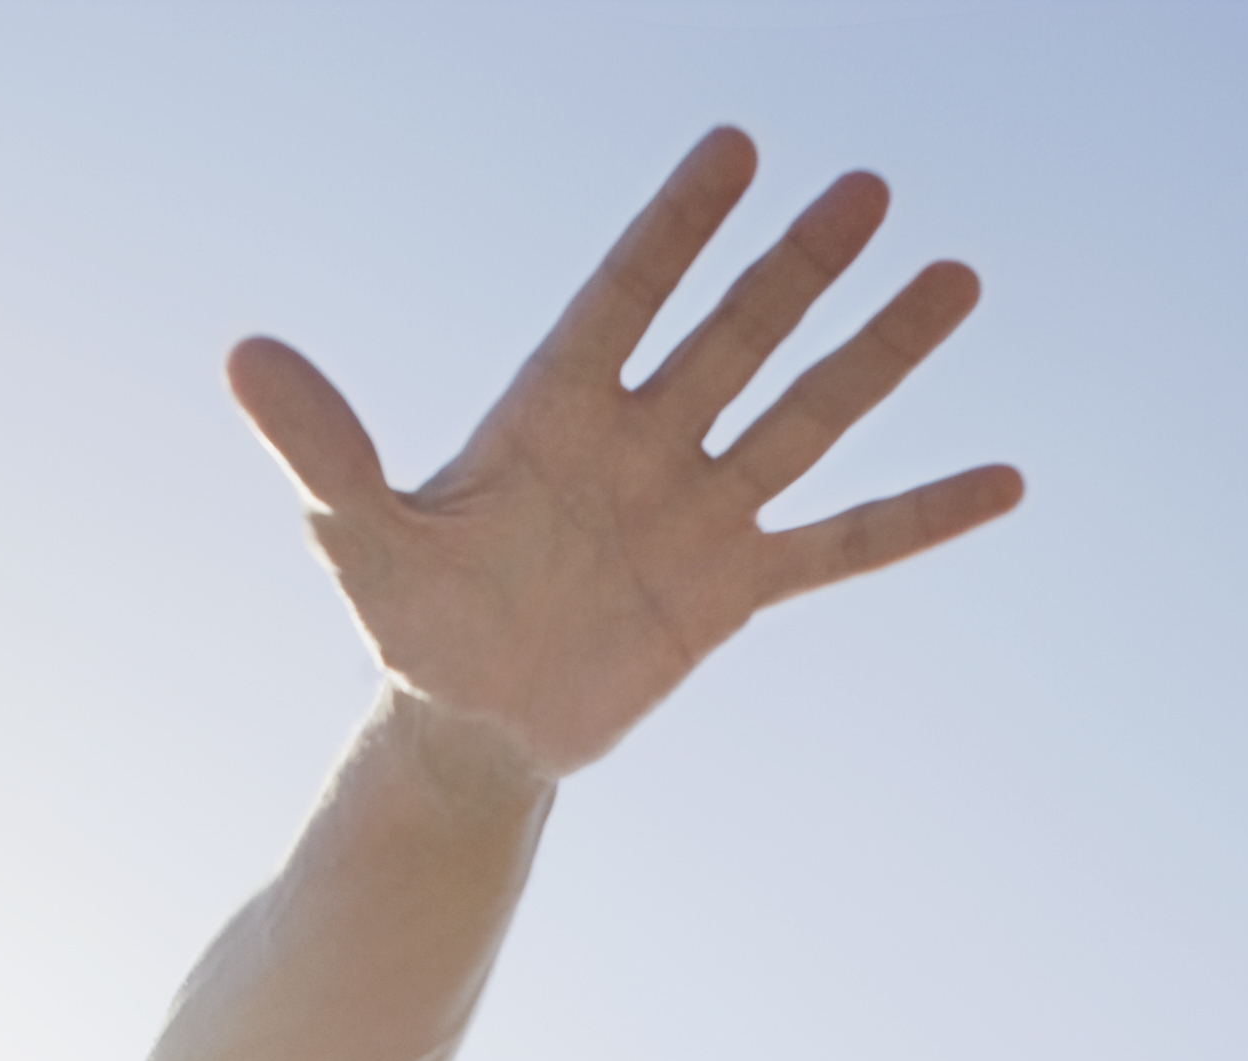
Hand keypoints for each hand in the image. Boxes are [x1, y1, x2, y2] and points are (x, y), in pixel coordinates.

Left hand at [227, 128, 1023, 777]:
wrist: (472, 725)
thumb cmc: (411, 622)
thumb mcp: (357, 538)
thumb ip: (321, 449)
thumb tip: (243, 354)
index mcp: (556, 409)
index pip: (627, 297)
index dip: (676, 228)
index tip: (736, 148)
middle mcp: (644, 440)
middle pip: (736, 338)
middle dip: (799, 268)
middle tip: (867, 189)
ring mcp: (700, 508)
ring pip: (807, 417)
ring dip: (881, 354)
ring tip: (957, 277)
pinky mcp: (737, 587)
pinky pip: (844, 545)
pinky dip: (919, 516)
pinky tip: (1004, 480)